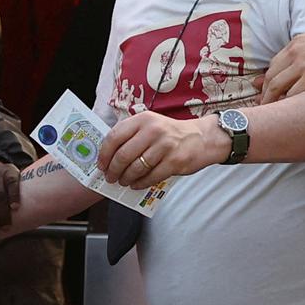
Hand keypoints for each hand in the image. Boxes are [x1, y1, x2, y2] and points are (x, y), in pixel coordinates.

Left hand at [98, 110, 230, 188]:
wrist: (202, 138)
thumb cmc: (171, 134)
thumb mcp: (151, 124)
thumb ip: (132, 135)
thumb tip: (109, 156)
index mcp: (143, 119)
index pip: (114, 136)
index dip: (104, 154)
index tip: (101, 164)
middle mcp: (152, 130)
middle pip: (123, 155)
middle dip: (113, 170)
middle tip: (110, 177)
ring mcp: (164, 146)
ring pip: (136, 168)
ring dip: (126, 178)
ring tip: (123, 181)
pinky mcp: (174, 161)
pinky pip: (151, 177)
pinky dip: (140, 183)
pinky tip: (136, 184)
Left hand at [259, 27, 304, 104]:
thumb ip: (303, 50)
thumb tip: (295, 62)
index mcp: (295, 45)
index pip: (273, 65)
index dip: (267, 79)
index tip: (265, 89)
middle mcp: (295, 55)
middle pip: (271, 77)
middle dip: (264, 93)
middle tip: (261, 103)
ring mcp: (303, 66)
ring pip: (278, 87)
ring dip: (271, 100)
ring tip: (269, 110)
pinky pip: (294, 94)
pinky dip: (287, 103)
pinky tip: (286, 110)